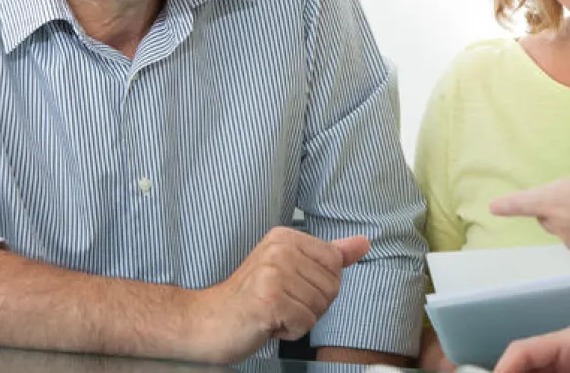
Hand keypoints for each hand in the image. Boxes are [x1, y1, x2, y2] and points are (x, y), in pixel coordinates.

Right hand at [187, 227, 369, 363]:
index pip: (335, 263)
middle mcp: (280, 249)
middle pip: (331, 287)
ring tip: (271, 313)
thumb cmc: (250, 298)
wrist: (205, 322)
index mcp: (286, 236)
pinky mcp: (269, 299)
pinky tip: (267, 324)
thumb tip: (364, 243)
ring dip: (298, 320)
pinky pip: (305, 323)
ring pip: (319, 307)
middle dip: (310, 306)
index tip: (290, 289)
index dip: (319, 286)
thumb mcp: (291, 270)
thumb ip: (330, 255)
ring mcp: (273, 272)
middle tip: (279, 304)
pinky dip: (289, 332)